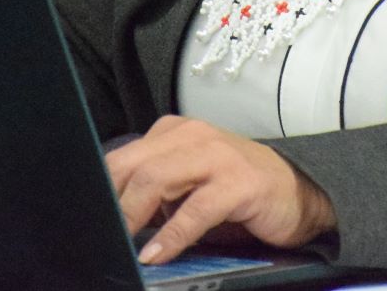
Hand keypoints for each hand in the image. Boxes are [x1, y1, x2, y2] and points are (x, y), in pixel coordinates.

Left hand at [105, 115, 335, 264]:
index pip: (122, 157)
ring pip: (156, 179)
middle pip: (132, 165)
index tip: (85, 218)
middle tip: (99, 235)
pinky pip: (195, 209)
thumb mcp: (189, 188)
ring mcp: (216, 156)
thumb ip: (155, 195)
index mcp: (174, 133)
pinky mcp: (238, 182)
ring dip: (133, 216)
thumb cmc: (238, 193)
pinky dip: (172, 235)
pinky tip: (158, 254)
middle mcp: (192, 136)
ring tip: (122, 245)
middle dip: (111, 203)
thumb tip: (113, 222)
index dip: (100, 189)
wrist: (300, 193)